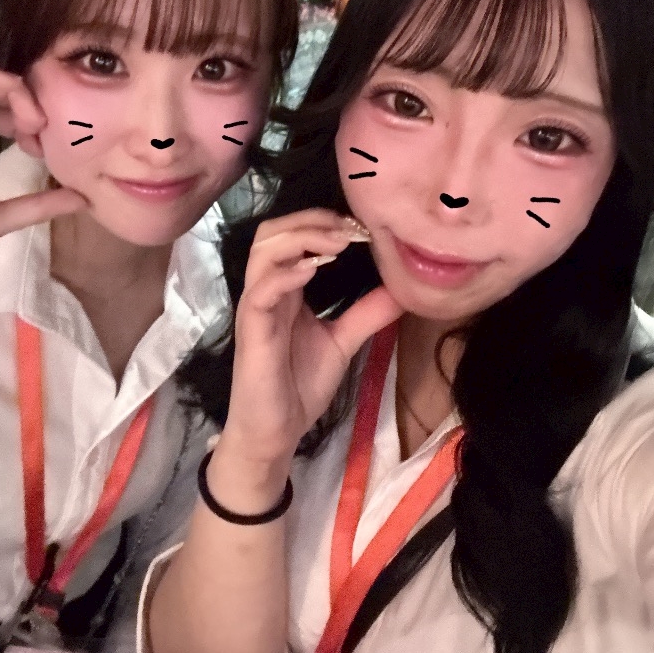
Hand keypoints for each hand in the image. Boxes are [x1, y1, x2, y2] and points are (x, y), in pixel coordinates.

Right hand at [222, 209, 402, 466]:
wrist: (276, 432)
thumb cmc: (299, 385)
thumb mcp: (342, 342)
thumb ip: (366, 314)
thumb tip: (402, 290)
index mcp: (285, 288)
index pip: (292, 235)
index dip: (323, 222)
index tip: (363, 227)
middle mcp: (267, 290)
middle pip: (273, 232)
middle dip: (310, 220)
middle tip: (351, 227)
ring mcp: (257, 307)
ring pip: (264, 251)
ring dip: (301, 237)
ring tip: (338, 241)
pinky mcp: (251, 330)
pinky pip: (261, 291)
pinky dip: (285, 273)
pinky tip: (312, 269)